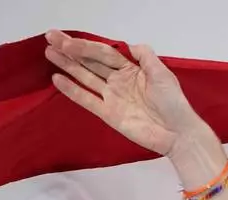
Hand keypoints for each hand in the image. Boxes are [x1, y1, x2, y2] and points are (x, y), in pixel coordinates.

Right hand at [44, 30, 207, 157]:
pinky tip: (57, 79)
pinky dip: (72, 90)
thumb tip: (128, 45)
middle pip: (91, 63)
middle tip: (50, 39)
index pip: (105, 54)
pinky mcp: (109, 114)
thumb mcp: (162, 74)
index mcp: (132, 70)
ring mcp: (113, 98)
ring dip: (68, 65)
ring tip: (49, 53)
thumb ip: (145, 57)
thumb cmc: (173, 103)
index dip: (86, 46)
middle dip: (71, 51)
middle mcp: (119, 81)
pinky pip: (87, 100)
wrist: (178, 133)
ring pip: (86, 78)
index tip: (67, 39)